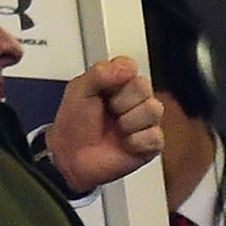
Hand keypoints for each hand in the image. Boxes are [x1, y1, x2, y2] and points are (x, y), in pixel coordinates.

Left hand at [45, 56, 163, 192]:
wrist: (70, 158)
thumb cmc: (74, 126)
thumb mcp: (79, 90)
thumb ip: (100, 73)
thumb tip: (128, 68)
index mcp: (119, 83)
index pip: (132, 68)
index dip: (117, 81)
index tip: (103, 92)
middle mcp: (136, 99)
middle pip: (144, 87)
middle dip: (121, 103)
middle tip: (109, 113)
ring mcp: (145, 121)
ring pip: (153, 110)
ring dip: (128, 123)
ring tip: (117, 130)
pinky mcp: (152, 143)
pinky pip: (155, 136)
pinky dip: (136, 142)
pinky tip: (124, 144)